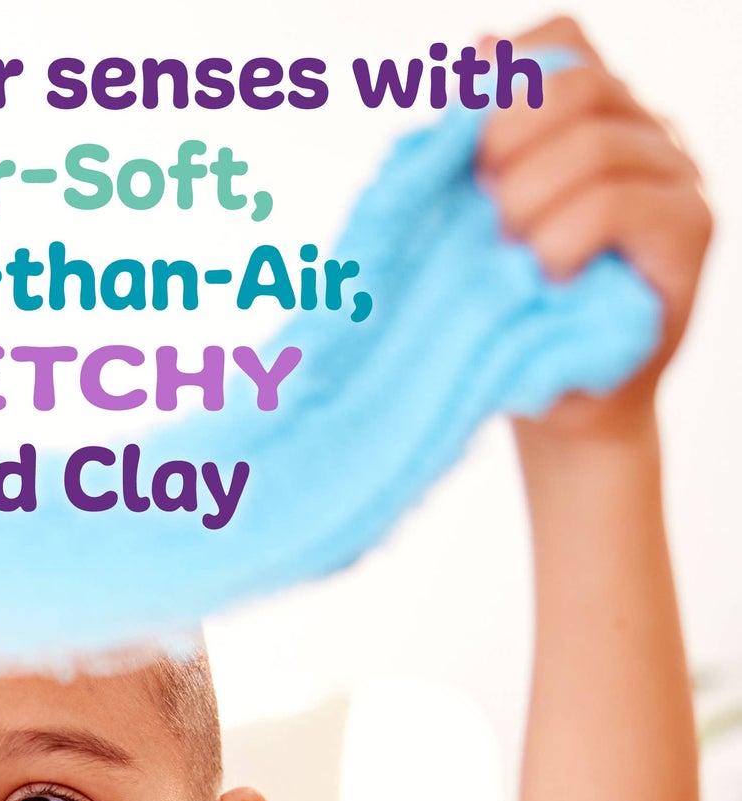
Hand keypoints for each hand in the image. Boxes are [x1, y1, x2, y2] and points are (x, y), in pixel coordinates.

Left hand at [474, 17, 712, 443]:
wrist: (557, 401)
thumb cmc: (511, 312)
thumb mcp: (474, 222)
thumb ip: (476, 143)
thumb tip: (480, 47)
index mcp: (594, 117)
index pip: (562, 43)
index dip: (505, 81)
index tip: (468, 155)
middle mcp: (646, 132)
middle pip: (577, 84)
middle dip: (506, 144)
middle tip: (483, 215)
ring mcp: (676, 177)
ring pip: (594, 143)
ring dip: (527, 204)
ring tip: (511, 259)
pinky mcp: (689, 231)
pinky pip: (617, 201)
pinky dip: (562, 238)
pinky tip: (543, 275)